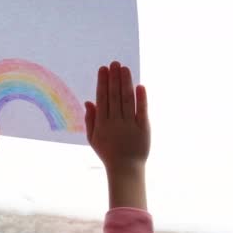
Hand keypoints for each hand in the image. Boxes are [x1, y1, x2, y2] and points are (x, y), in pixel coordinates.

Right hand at [84, 61, 149, 208]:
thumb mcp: (93, 138)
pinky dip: (141, 98)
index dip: (103, 82)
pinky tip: (140, 86)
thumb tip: (88, 101)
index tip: (103, 69)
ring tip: (124, 69)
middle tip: (115, 63)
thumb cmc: (108, 153)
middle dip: (114, 78)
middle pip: (114, 96)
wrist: (125, 169)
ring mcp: (130, 125)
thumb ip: (90, 119)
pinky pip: (142, 111)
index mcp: (102, 124)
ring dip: (125, 83)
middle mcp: (115, 122)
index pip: (102, 98)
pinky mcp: (143, 129)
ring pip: (127, 100)